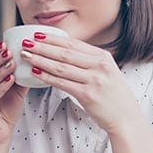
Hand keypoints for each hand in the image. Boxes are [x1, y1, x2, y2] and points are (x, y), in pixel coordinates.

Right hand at [0, 42, 27, 144]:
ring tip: (12, 62)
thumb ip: (20, 76)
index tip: (5, 43)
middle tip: (9, 49)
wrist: (0, 134)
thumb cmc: (6, 111)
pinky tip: (10, 79)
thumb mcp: (16, 90)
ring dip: (1, 70)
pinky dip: (1, 86)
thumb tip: (32, 61)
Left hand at [19, 33, 140, 134]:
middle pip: (65, 52)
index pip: (73, 43)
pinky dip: (47, 77)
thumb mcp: (107, 72)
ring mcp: (94, 80)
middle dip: (42, 46)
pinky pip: (62, 83)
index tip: (37, 33)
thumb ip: (90, 62)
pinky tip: (35, 72)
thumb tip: (66, 53)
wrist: (126, 119)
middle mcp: (99, 66)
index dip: (53, 38)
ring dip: (40, 59)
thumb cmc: (114, 97)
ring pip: (60, 66)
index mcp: (103, 57)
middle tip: (26, 42)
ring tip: (26, 55)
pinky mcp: (88, 95)